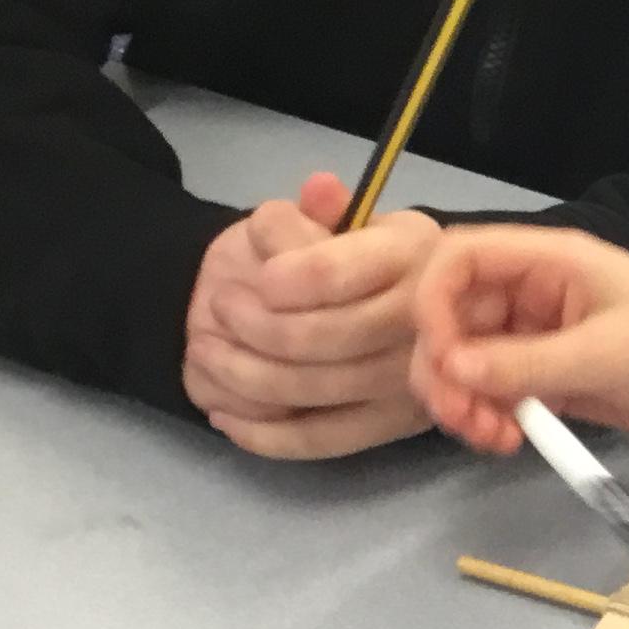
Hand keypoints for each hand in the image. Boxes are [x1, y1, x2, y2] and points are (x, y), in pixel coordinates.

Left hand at [182, 171, 441, 459]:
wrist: (386, 301)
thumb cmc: (342, 255)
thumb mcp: (329, 220)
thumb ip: (312, 212)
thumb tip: (320, 188)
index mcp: (413, 253)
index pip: (333, 274)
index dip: (281, 279)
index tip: (254, 277)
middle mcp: (423, 318)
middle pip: (319, 338)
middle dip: (253, 325)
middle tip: (219, 306)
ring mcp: (410, 380)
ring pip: (309, 390)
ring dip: (241, 372)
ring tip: (206, 348)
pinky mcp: (390, 426)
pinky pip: (319, 440)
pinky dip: (261, 433)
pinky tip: (222, 415)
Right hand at [411, 225, 628, 450]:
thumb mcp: (609, 353)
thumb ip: (529, 362)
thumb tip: (451, 367)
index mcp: (547, 261)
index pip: (459, 258)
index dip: (432, 301)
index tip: (442, 357)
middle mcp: (531, 293)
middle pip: (450, 318)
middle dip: (445, 369)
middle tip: (464, 419)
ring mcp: (536, 336)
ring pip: (467, 362)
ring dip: (463, 401)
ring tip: (493, 438)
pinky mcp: (548, 376)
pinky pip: (495, 392)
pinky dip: (488, 417)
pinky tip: (508, 441)